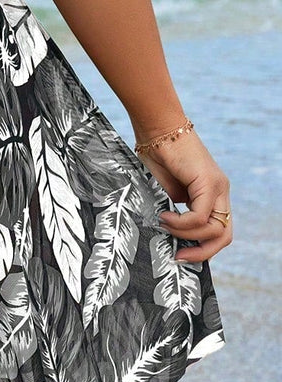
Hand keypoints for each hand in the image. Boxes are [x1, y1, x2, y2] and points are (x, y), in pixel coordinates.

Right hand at [133, 122, 232, 263]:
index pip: (217, 230)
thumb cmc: (155, 151)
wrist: (156, 125)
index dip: (202, 247)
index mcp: (211, 192)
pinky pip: (201, 216)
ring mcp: (218, 186)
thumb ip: (176, 206)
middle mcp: (220, 191)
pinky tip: (166, 216)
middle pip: (224, 235)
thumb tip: (173, 229)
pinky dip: (182, 223)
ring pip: (215, 229)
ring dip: (186, 235)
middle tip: (179, 256)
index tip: (179, 253)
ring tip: (165, 224)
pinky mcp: (210, 182)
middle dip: (202, 252)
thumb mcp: (166, 188)